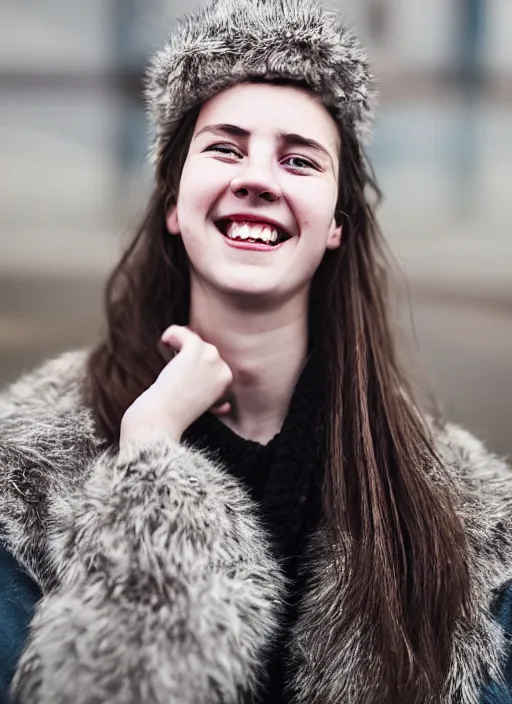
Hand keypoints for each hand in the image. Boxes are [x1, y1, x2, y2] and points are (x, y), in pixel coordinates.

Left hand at [120, 326, 232, 446]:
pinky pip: (186, 333)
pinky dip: (173, 333)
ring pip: (196, 339)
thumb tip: (226, 407)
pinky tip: (165, 340)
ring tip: (168, 347)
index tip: (183, 367)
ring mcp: (211, 358)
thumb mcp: (205, 410)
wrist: (163, 417)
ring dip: (180, 340)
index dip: (197, 361)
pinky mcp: (196, 350)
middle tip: (174, 356)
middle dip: (189, 350)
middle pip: (206, 348)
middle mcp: (223, 368)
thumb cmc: (178, 414)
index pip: (215, 361)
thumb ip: (218, 404)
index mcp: (227, 381)